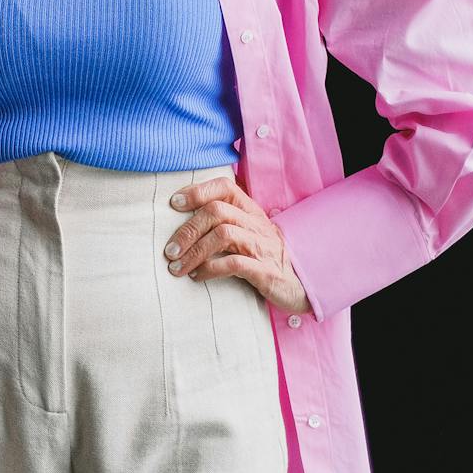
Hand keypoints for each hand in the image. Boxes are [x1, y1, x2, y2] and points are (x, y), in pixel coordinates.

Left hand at [163, 175, 314, 315]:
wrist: (302, 285)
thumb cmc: (264, 257)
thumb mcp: (246, 234)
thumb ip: (221, 223)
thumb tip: (179, 221)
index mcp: (250, 212)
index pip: (225, 187)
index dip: (198, 191)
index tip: (174, 203)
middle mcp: (256, 224)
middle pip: (217, 211)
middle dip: (188, 230)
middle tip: (169, 250)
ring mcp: (262, 246)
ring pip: (223, 235)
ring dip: (194, 251)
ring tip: (176, 266)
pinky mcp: (266, 271)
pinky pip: (234, 264)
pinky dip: (210, 269)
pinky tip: (197, 276)